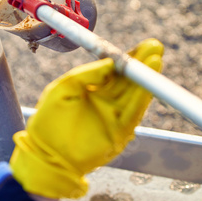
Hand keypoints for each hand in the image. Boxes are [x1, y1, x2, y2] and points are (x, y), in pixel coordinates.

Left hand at [10, 38, 163, 198]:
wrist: (46, 155)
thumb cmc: (49, 122)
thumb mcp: (64, 88)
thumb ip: (87, 74)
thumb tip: (110, 62)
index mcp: (92, 88)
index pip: (115, 69)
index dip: (128, 57)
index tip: (142, 45)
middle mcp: (106, 101)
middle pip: (128, 79)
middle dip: (142, 63)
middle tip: (155, 47)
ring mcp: (114, 116)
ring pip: (134, 93)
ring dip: (146, 77)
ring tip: (155, 59)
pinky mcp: (119, 132)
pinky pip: (134, 112)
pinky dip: (143, 97)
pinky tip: (149, 82)